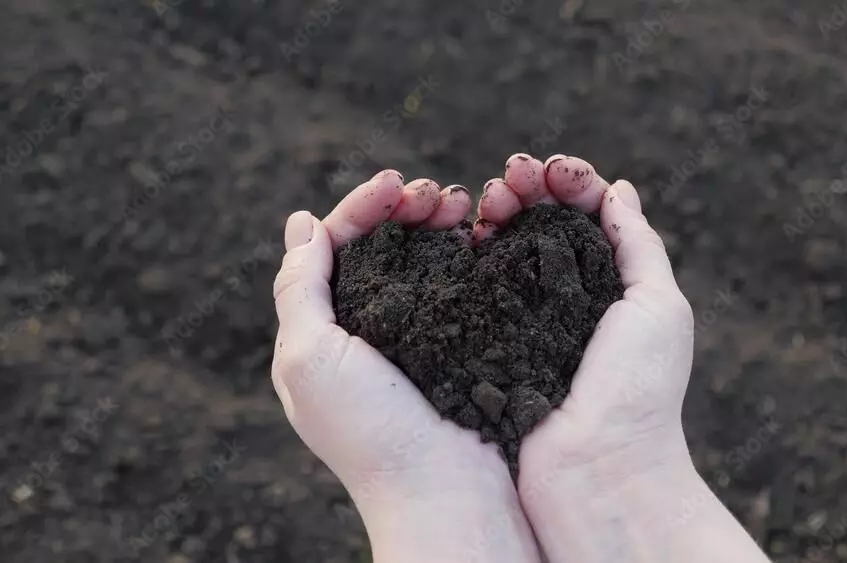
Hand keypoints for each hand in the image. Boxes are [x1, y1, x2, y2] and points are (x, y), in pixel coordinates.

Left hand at [271, 170, 539, 562]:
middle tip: (438, 193)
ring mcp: (416, 339)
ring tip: (465, 206)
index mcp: (323, 332)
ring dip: (439, 225)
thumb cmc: (369, 432)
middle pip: (381, 249)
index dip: (360, 209)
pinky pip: (461, 287)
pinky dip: (469, 255)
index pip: (334, 249)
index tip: (395, 185)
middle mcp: (367, 332)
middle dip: (405, 210)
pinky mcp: (459, 346)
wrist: (446, 492)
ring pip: (423, 261)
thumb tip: (301, 224)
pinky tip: (484, 236)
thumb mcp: (309, 358)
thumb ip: (299, 289)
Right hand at [477, 154, 769, 562]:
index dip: (570, 183)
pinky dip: (472, 251)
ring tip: (488, 199)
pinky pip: (476, 284)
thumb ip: (640, 244)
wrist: (595, 469)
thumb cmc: (639, 389)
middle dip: (527, 189)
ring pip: (506, 246)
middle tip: (512, 175)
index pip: (588, 215)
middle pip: (542, 223)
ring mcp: (524, 316)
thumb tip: (619, 188)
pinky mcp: (490, 338)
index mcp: (611, 284)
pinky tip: (469, 232)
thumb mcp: (659, 307)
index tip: (552, 168)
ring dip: (498, 211)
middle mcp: (566, 295)